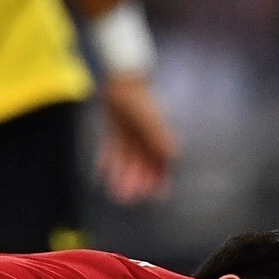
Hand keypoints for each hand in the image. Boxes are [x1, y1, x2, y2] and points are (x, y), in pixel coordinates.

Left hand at [96, 72, 177, 203]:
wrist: (121, 79)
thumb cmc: (138, 99)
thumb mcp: (149, 121)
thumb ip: (160, 139)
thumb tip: (175, 157)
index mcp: (159, 135)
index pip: (162, 162)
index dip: (161, 179)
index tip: (156, 196)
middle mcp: (147, 136)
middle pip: (144, 164)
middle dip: (138, 182)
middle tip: (128, 199)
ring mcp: (132, 132)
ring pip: (128, 159)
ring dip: (123, 175)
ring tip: (116, 192)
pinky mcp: (118, 128)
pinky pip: (114, 148)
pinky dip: (110, 160)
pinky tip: (102, 172)